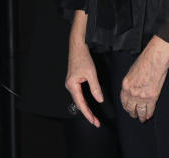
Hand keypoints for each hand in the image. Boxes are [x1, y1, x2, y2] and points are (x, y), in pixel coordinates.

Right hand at [65, 10, 103, 126]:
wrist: (77, 46)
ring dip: (86, 108)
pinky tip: (88, 106)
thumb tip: (99, 100)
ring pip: (78, 99)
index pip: (81, 103)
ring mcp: (71, 83)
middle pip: (79, 103)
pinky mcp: (73, 81)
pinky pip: (79, 94)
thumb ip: (95, 88)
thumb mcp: (91, 73)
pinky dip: (84, 102)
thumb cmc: (83, 58)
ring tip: (93, 117)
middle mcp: (69, 85)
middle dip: (87, 113)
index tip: (94, 121)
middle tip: (96, 122)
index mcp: (72, 85)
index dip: (88, 114)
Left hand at [120, 35, 168, 122]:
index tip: (128, 108)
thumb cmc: (144, 62)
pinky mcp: (151, 97)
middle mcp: (131, 92)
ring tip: (141, 119)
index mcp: (125, 85)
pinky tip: (149, 116)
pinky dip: (148, 114)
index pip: (123, 100)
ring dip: (140, 116)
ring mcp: (141, 96)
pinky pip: (149, 110)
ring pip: (139, 111)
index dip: (126, 106)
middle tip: (134, 115)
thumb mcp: (132, 71)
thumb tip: (132, 88)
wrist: (154, 60)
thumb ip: (131, 82)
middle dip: (132, 113)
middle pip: (130, 107)